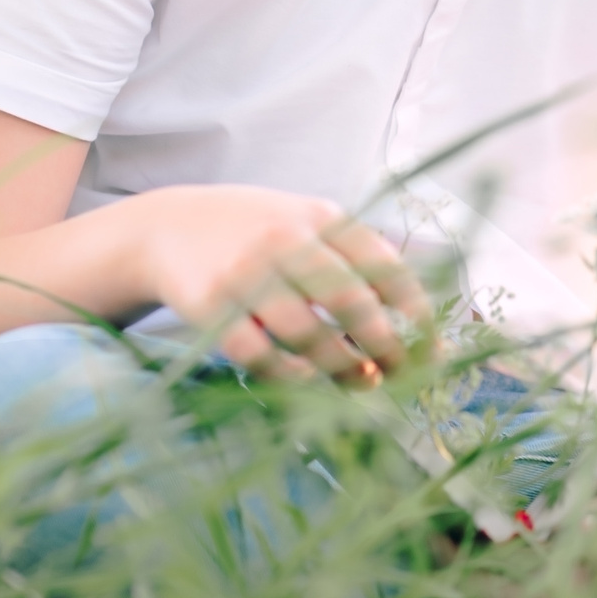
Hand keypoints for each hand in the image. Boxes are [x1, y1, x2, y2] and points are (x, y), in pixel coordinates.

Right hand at [134, 186, 434, 384]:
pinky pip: (261, 354)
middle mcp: (285, 239)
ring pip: (308, 334)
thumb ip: (353, 256)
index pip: (382, 262)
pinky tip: (305, 379)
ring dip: (342, 368)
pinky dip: (289, 375)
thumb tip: (412, 319)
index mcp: (318, 216)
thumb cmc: (253, 232)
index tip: (430, 345)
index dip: (414, 309)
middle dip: (384, 344)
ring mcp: (246, 273)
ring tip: (360, 382)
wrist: (166, 227)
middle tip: (398, 372)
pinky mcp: (212, 306)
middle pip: (350, 300)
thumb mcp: (304, 221)